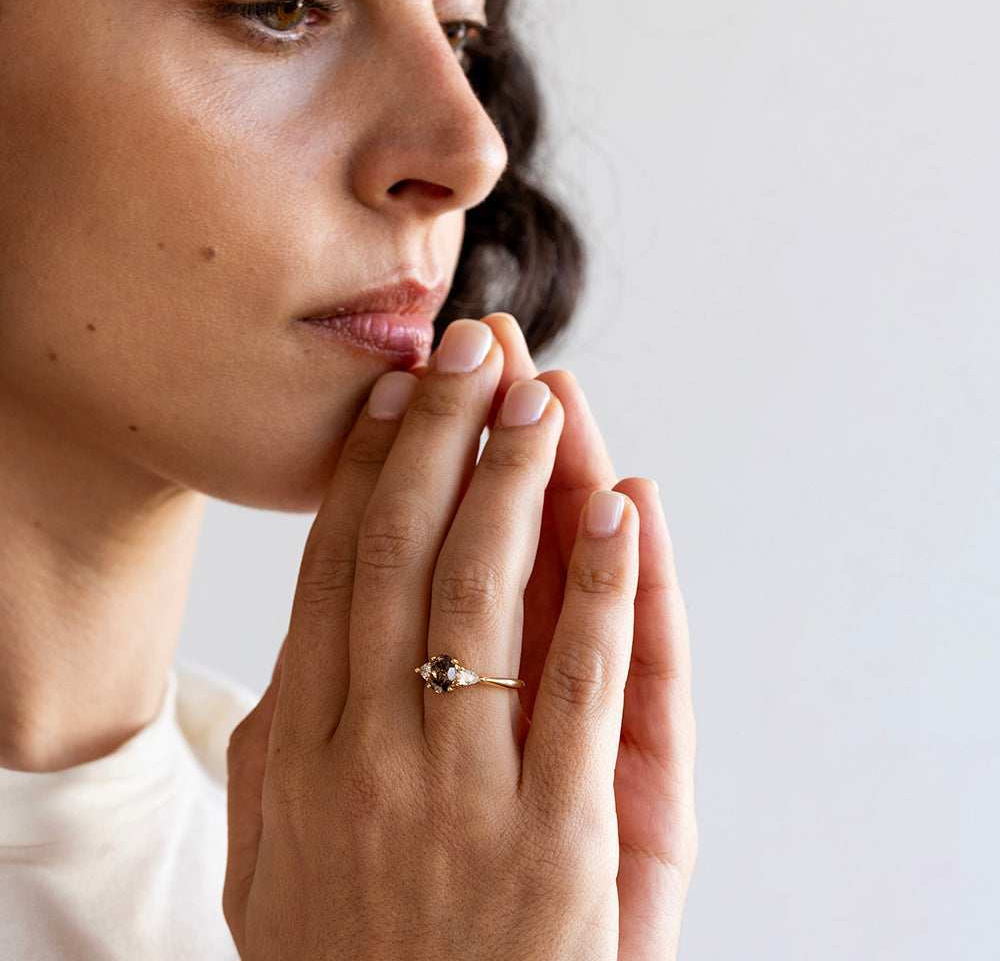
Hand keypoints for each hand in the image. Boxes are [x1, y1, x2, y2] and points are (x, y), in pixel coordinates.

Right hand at [225, 317, 695, 959]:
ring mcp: (464, 792)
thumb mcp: (275, 856)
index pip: (338, 571)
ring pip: (490, 597)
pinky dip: (604, 588)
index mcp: (306, 746)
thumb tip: (294, 643)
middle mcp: (372, 751)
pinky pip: (584, 685)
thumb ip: (277, 748)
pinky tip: (618, 509)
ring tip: (542, 396)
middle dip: (443, 438)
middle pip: (409, 557)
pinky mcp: (558, 838)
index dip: (368, 469)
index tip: (395, 392)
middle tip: (472, 348)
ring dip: (520, 483)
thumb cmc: (352, 959)